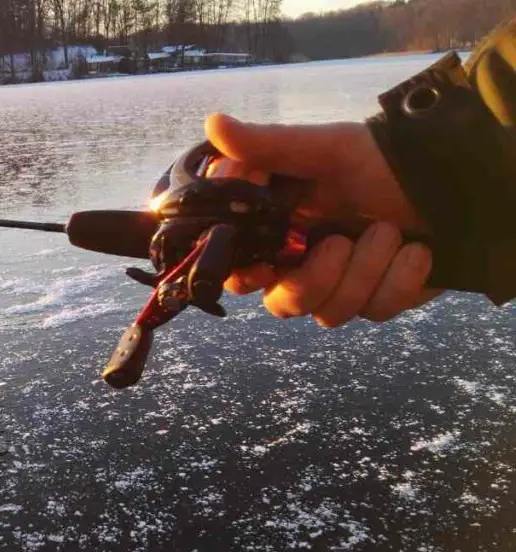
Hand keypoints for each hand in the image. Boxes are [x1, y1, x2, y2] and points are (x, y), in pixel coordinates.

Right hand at [204, 113, 439, 325]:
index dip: (242, 275)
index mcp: (280, 229)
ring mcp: (344, 284)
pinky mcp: (381, 298)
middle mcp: (305, 263)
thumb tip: (213, 123)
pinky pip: (378, 310)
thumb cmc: (383, 158)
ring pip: (331, 312)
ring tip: (391, 230)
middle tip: (339, 242)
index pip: (239, 268)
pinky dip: (401, 279)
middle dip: (314, 279)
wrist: (453, 176)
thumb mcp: (325, 148)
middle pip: (282, 303)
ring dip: (366, 270)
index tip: (260, 266)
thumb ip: (267, 146)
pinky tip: (417, 250)